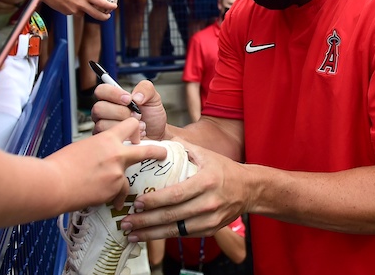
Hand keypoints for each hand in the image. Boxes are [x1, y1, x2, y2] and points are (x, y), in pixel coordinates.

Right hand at [42, 0, 116, 19]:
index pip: (101, 3)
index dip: (110, 6)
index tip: (114, 6)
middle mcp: (81, 4)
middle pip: (96, 15)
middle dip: (104, 17)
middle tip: (107, 15)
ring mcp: (73, 10)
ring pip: (84, 13)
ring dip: (87, 11)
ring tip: (88, 7)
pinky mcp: (67, 13)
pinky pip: (74, 12)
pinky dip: (76, 9)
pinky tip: (72, 3)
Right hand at [45, 117, 168, 209]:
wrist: (53, 184)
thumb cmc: (59, 164)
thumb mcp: (81, 147)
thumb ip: (97, 148)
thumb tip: (101, 155)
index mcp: (107, 138)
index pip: (130, 125)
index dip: (135, 129)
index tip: (135, 136)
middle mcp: (117, 154)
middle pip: (146, 150)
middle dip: (157, 152)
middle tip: (163, 154)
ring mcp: (117, 173)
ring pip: (127, 179)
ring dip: (121, 184)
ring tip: (115, 191)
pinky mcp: (113, 190)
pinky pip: (118, 194)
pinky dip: (112, 198)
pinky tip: (103, 200)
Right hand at [92, 80, 167, 141]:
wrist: (157, 134)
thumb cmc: (151, 116)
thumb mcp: (153, 97)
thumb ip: (145, 89)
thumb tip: (136, 96)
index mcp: (113, 98)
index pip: (101, 90)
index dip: (113, 94)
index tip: (129, 99)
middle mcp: (105, 111)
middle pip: (99, 108)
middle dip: (122, 112)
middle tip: (136, 115)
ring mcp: (104, 126)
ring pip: (103, 123)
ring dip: (125, 125)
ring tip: (137, 125)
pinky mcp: (107, 139)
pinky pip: (109, 137)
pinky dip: (125, 135)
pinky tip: (134, 134)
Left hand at [119, 139, 247, 240]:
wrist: (249, 189)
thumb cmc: (224, 169)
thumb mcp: (205, 154)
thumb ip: (181, 147)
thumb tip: (156, 139)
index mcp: (207, 181)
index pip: (176, 194)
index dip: (155, 201)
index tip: (137, 203)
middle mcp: (209, 202)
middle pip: (172, 215)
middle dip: (146, 220)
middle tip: (125, 222)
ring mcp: (210, 219)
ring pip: (176, 230)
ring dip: (151, 233)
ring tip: (131, 233)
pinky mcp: (210, 230)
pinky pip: (183, 234)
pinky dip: (164, 236)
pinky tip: (149, 235)